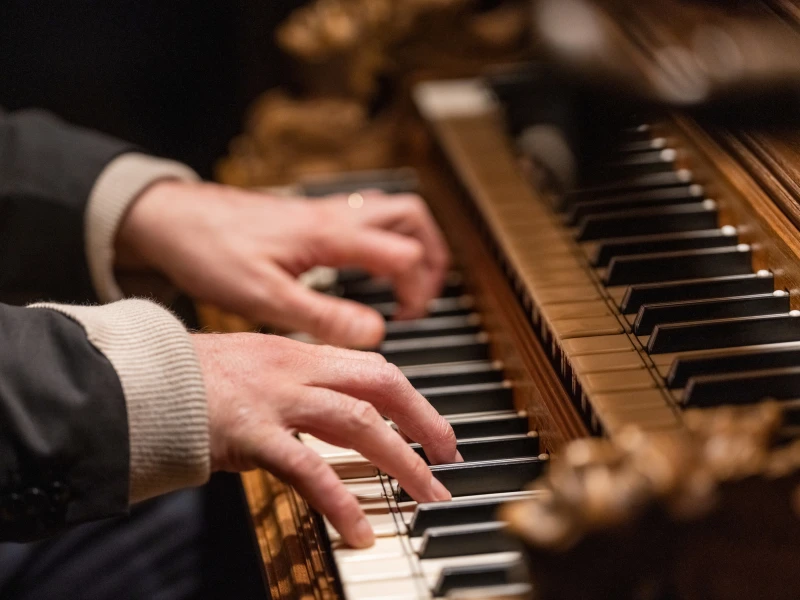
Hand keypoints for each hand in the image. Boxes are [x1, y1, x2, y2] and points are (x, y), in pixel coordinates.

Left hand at [116, 181, 449, 346]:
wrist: (169, 217)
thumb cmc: (208, 251)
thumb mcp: (264, 298)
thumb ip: (323, 316)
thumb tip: (374, 333)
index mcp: (330, 236)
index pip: (405, 254)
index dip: (419, 289)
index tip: (406, 319)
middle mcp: (334, 216)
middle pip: (412, 217)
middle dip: (432, 256)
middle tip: (426, 295)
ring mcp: (323, 211)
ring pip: (392, 210)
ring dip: (412, 242)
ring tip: (408, 281)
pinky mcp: (310, 215)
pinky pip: (366, 216)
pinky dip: (384, 238)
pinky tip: (367, 267)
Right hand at [193, 333, 458, 547]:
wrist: (137, 378)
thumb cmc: (189, 379)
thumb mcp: (252, 368)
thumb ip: (294, 385)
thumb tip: (331, 411)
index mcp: (298, 353)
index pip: (373, 367)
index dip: (412, 398)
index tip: (434, 426)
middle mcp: (295, 368)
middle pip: (380, 385)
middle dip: (424, 421)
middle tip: (449, 457)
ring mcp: (275, 398)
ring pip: (359, 423)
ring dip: (401, 461)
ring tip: (427, 494)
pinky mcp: (249, 432)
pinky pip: (308, 469)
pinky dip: (340, 501)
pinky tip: (360, 531)